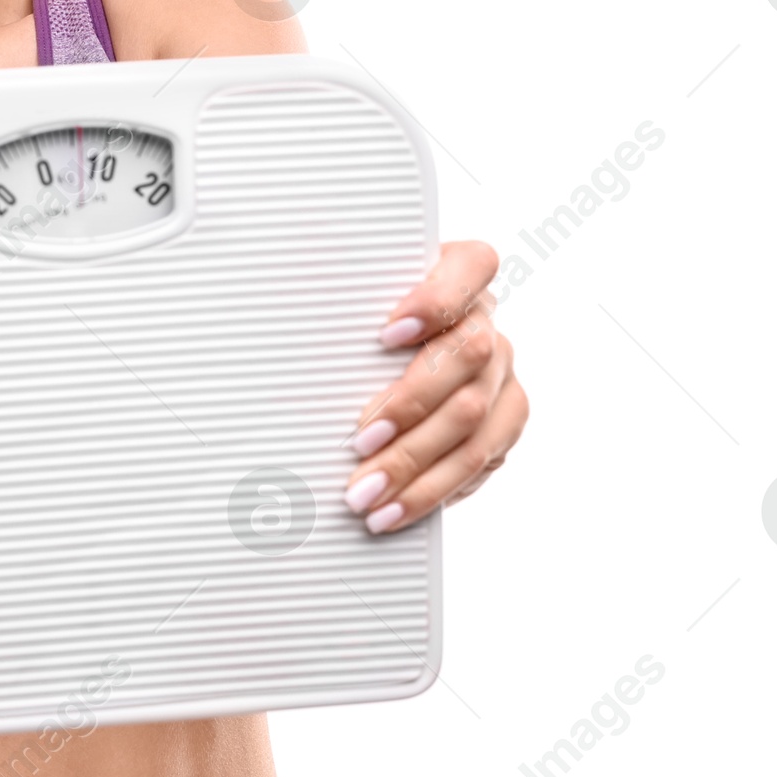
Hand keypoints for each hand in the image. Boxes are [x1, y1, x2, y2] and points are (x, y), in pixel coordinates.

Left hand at [342, 241, 526, 533]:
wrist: (386, 357)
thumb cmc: (356, 324)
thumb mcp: (349, 304)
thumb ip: (338, 306)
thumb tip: (272, 330)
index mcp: (460, 271)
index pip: (471, 266)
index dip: (435, 300)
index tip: (386, 332)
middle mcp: (488, 321)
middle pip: (469, 356)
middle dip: (411, 405)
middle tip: (359, 443)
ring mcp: (502, 372)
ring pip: (473, 419)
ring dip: (415, 464)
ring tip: (365, 497)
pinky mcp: (504, 420)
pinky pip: (480, 460)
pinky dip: (433, 491)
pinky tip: (395, 510)